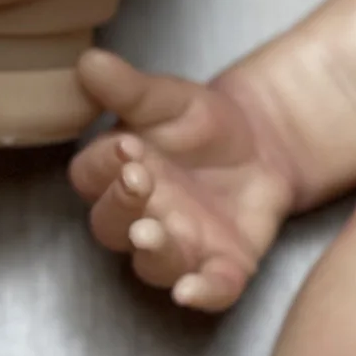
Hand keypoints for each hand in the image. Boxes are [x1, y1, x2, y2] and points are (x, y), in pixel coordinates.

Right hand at [69, 48, 295, 310]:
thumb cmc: (201, 122)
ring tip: (155, 232)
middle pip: (111, 226)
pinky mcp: (222, 266)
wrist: (265, 141)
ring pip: (152, 264)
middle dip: (122, 208)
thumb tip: (89, 61)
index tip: (126, 145)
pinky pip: (209, 290)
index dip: (103, 166)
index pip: (92, 177)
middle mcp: (140, 216)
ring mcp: (180, 246)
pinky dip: (202, 294)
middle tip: (140, 181)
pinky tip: (196, 291)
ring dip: (152, 252)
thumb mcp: (167, 97)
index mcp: (117, 173)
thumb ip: (128, 87)